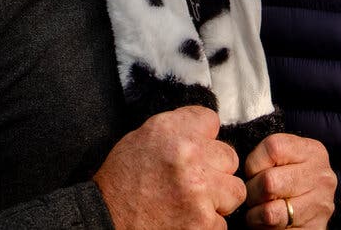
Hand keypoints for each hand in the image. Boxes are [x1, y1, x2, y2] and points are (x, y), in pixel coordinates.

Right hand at [93, 105, 245, 227]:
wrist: (105, 220)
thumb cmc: (122, 180)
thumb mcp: (143, 137)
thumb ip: (178, 128)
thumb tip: (206, 128)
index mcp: (173, 130)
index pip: (212, 121)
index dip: (204, 137)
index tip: (195, 149)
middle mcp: (189, 155)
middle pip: (229, 157)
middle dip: (215, 169)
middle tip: (195, 180)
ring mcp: (199, 192)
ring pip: (235, 190)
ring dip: (219, 198)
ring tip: (195, 202)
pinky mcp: (202, 225)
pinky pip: (222, 223)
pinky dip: (208, 225)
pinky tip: (187, 221)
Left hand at [244, 133, 335, 227]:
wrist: (314, 204)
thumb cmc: (291, 176)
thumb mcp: (287, 157)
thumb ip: (269, 155)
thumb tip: (235, 167)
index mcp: (313, 152)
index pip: (273, 148)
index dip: (254, 162)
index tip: (253, 171)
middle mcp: (321, 177)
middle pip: (269, 182)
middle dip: (252, 191)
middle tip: (252, 194)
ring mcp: (319, 206)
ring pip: (270, 213)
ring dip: (256, 215)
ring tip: (257, 211)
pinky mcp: (314, 229)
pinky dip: (264, 229)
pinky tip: (268, 224)